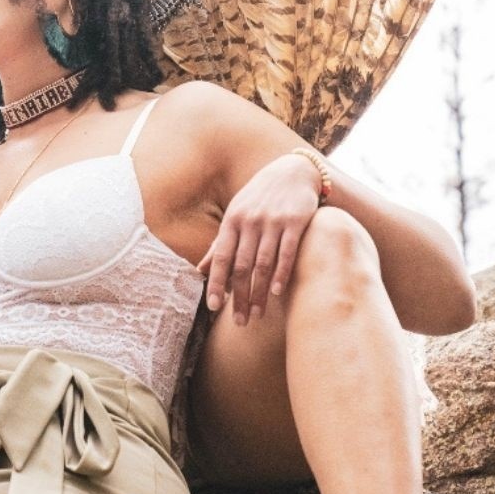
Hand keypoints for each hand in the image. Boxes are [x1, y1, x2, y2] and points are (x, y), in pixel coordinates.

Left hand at [198, 153, 321, 324]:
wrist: (293, 171)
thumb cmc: (260, 198)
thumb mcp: (237, 215)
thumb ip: (220, 244)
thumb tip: (199, 271)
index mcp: (233, 220)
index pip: (221, 257)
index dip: (216, 283)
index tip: (213, 308)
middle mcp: (251, 221)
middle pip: (242, 266)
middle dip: (239, 296)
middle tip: (239, 322)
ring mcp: (273, 221)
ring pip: (263, 264)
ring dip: (259, 293)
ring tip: (256, 315)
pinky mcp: (295, 221)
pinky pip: (287, 252)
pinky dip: (281, 274)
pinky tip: (276, 293)